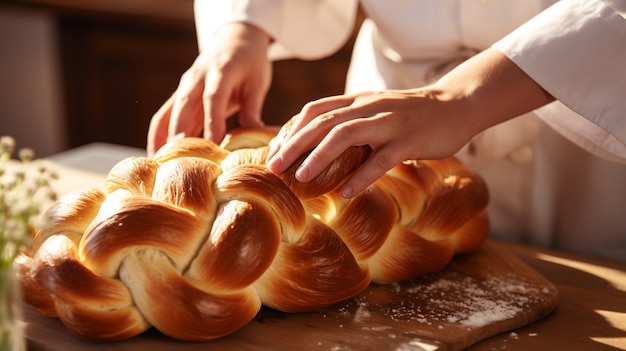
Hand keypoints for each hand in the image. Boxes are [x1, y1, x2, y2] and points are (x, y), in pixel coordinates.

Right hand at [147, 23, 271, 155]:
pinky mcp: (180, 95)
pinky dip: (159, 135)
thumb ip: (253, 110)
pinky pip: (164, 116)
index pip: (214, 98)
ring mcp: (185, 86)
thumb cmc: (250, 62)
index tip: (213, 145)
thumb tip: (257, 137)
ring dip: (162, 137)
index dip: (212, 122)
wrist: (234, 39)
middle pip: (184, 106)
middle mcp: (197, 77)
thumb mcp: (258, 82)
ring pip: (168, 113)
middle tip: (178, 159)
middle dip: (179, 133)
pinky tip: (158, 155)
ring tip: (160, 163)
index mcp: (221, 71)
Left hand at [266, 89, 473, 197]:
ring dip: (319, 157)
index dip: (291, 130)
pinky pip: (381, 159)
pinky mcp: (409, 140)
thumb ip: (351, 121)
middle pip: (322, 122)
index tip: (274, 152)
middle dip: (294, 145)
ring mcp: (389, 123)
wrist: (456, 104)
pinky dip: (362, 176)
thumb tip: (319, 145)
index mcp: (358, 101)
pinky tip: (347, 193)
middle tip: (273, 167)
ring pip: (345, 135)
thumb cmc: (411, 114)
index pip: (314, 110)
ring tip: (300, 178)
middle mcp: (369, 108)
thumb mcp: (376, 110)